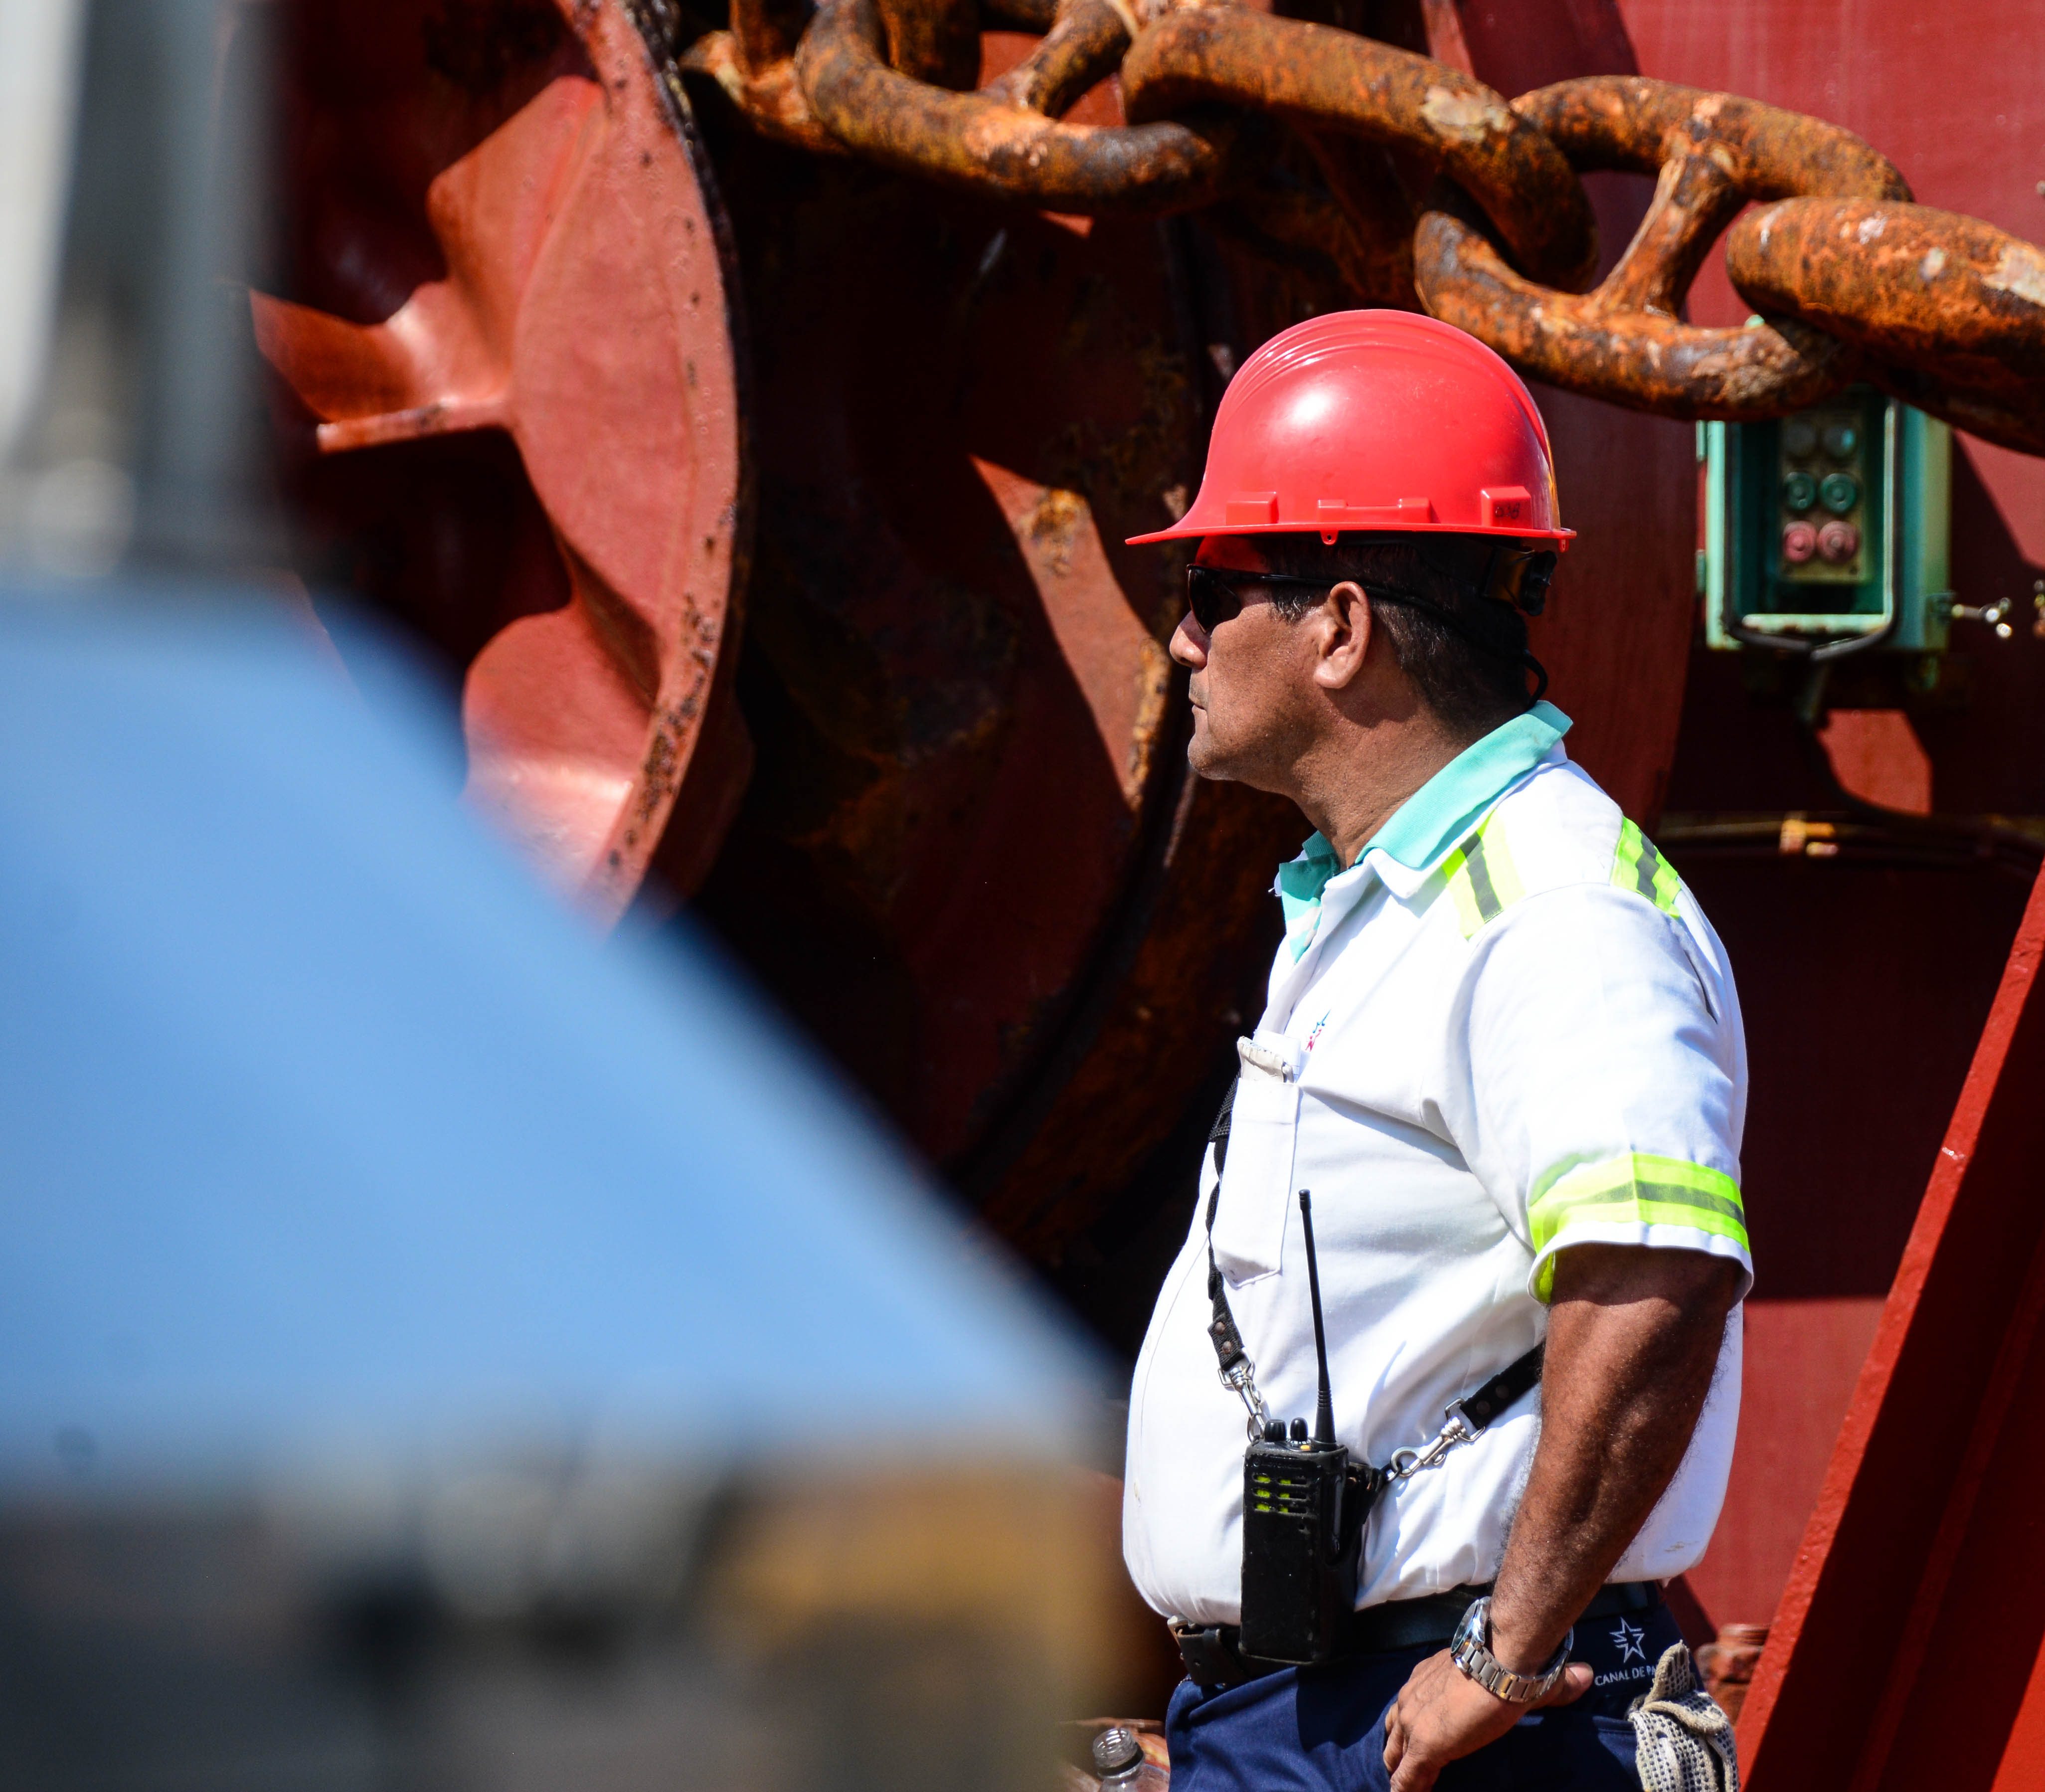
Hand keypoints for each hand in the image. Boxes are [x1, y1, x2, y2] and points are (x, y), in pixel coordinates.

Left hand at [1380, 1647, 1590, 1790]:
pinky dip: (1406, 1791)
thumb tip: (1586, 1676)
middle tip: (1409, 1770)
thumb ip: (1550, 1683)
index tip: (1416, 1743)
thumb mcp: (1520, 1674)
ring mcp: (1413, 1723)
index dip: (1411, 1727)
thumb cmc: (1511, 1665)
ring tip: (1409, 1787)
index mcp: (1427, 1678)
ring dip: (1400, 1771)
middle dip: (1399, 1752)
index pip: (1409, 1707)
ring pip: (1394, 1755)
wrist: (1502, 1663)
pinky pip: (1406, 1780)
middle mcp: (1411, 1697)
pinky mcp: (1423, 1747)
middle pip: (1394, 1732)